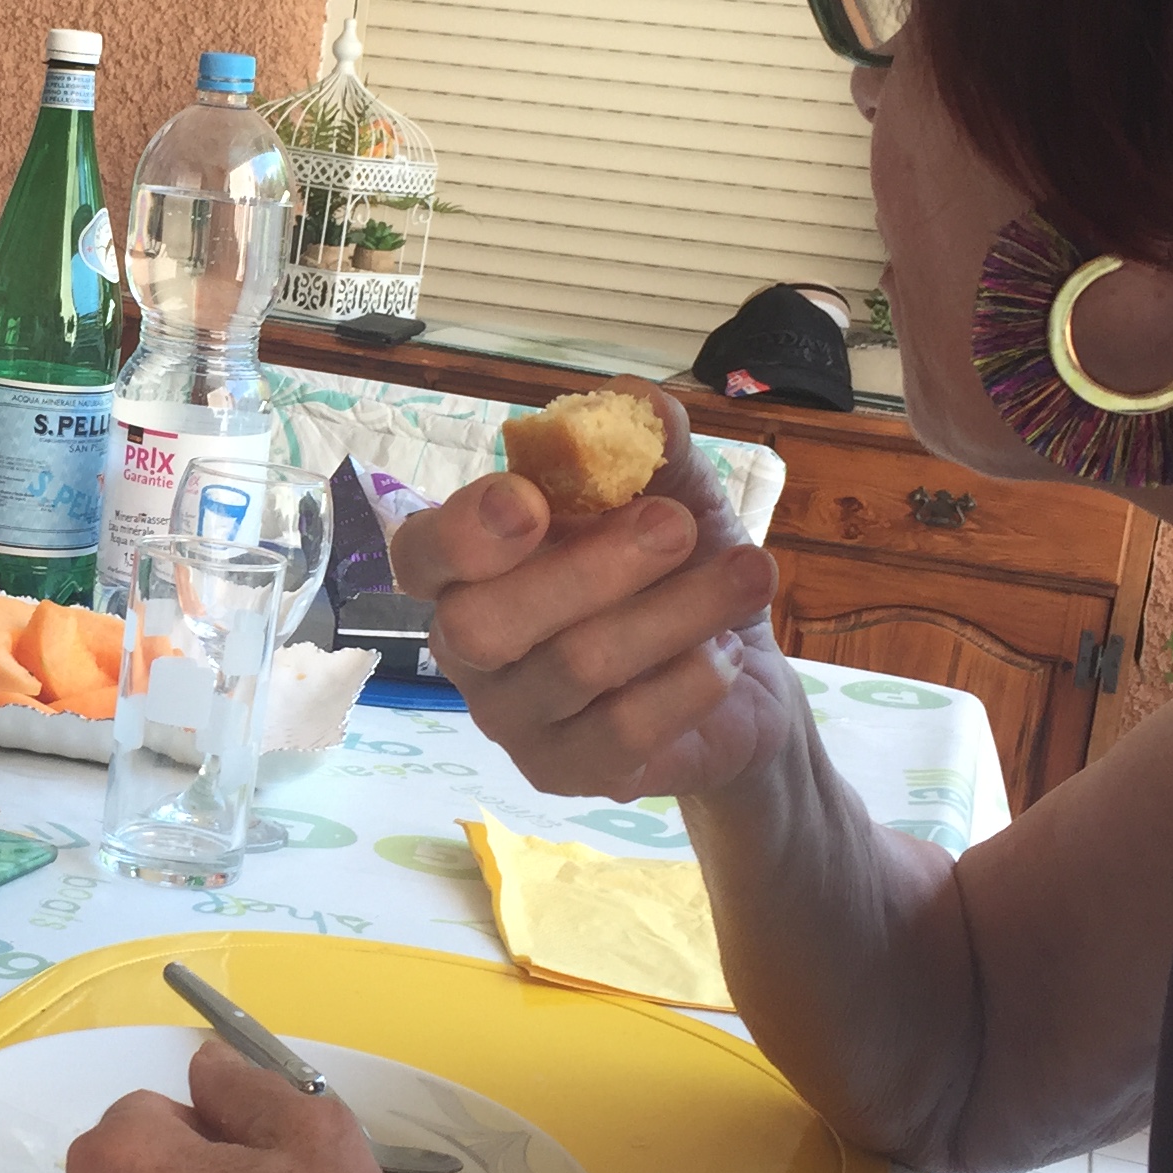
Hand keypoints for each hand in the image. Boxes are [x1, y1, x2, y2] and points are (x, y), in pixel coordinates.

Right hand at [393, 381, 796, 800]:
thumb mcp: (672, 488)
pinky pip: (622, 733)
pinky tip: (728, 653)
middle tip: (678, 526)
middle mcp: (468, 647)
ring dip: (675, 612)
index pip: (420, 554)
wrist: (740, 670)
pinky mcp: (567, 772)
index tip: (530, 501)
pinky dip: (689, 683)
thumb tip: (633, 400)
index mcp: (469, 566)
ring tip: (751, 571)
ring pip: (573, 669)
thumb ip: (646, 441)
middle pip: (484, 625)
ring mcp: (511, 718)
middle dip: (591, 569)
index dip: (463, 533)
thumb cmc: (678, 565)